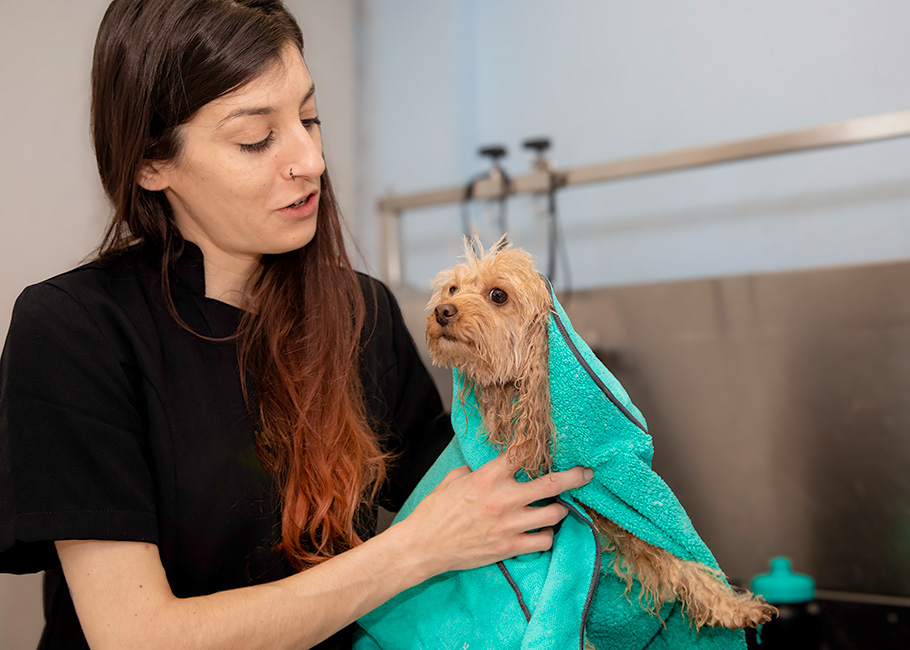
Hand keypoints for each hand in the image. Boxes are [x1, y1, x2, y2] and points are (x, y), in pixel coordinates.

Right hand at [396, 453, 592, 576]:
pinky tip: (541, 532)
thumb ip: (477, 471)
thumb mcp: (454, 480)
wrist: (424, 546)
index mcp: (487, 477)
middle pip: (552, 485)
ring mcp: (508, 525)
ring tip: (556, 508)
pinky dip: (546, 536)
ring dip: (559, 510)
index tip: (553, 443)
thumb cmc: (436, 511)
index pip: (522, 454)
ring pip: (554, 515)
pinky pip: (543, 542)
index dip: (539, 446)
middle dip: (574, 477)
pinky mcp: (508, 547)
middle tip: (586, 474)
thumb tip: (489, 466)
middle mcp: (503, 499)